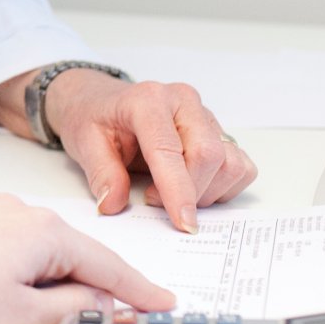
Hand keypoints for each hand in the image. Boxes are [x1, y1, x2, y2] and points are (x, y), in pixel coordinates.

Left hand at [0, 194, 175, 323]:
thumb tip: (105, 303)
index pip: (106, 265)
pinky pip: (12, 244)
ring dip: (57, 277)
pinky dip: (27, 267)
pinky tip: (20, 290)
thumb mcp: (24, 317)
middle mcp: (18, 210)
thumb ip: (75, 309)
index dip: (137, 290)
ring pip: (41, 248)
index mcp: (43, 230)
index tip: (161, 303)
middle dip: (98, 285)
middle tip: (126, 313)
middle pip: (75, 253)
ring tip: (62, 310)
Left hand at [45, 71, 256, 232]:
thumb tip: (113, 203)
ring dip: (206, 191)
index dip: (179, 190)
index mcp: (148, 100)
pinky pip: (240, 165)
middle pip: (208, 155)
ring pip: (229, 163)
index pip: (171, 150)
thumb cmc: (94, 118)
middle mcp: (183, 102)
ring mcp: (204, 115)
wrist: (99, 100)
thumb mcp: (83, 143)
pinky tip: (194, 185)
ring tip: (171, 191)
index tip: (183, 223)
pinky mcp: (217, 131)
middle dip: (189, 192)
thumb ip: (101, 174)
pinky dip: (223, 185)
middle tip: (154, 200)